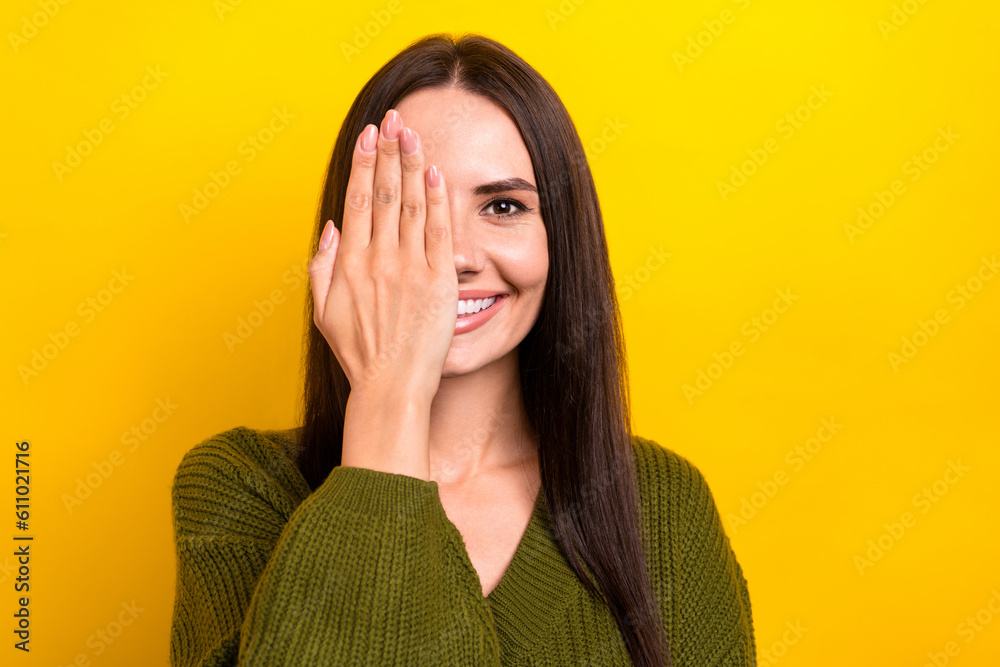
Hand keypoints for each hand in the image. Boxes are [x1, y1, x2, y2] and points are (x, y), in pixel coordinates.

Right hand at [309, 108, 457, 402]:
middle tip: (394, 119)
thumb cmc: (359, 354)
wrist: (392, 387)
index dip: (365, 163)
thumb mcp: (324, 312)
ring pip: (412, 203)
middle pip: (386, 192)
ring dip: (413, 163)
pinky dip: (438, 199)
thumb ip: (322, 266)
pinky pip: (439, 231)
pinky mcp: (438, 280)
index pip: (358, 199)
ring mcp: (410, 268)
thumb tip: (332, 227)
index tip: (369, 135)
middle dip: (389, 151)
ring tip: (413, 133)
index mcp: (349, 263)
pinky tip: (436, 174)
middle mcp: (378, 258)